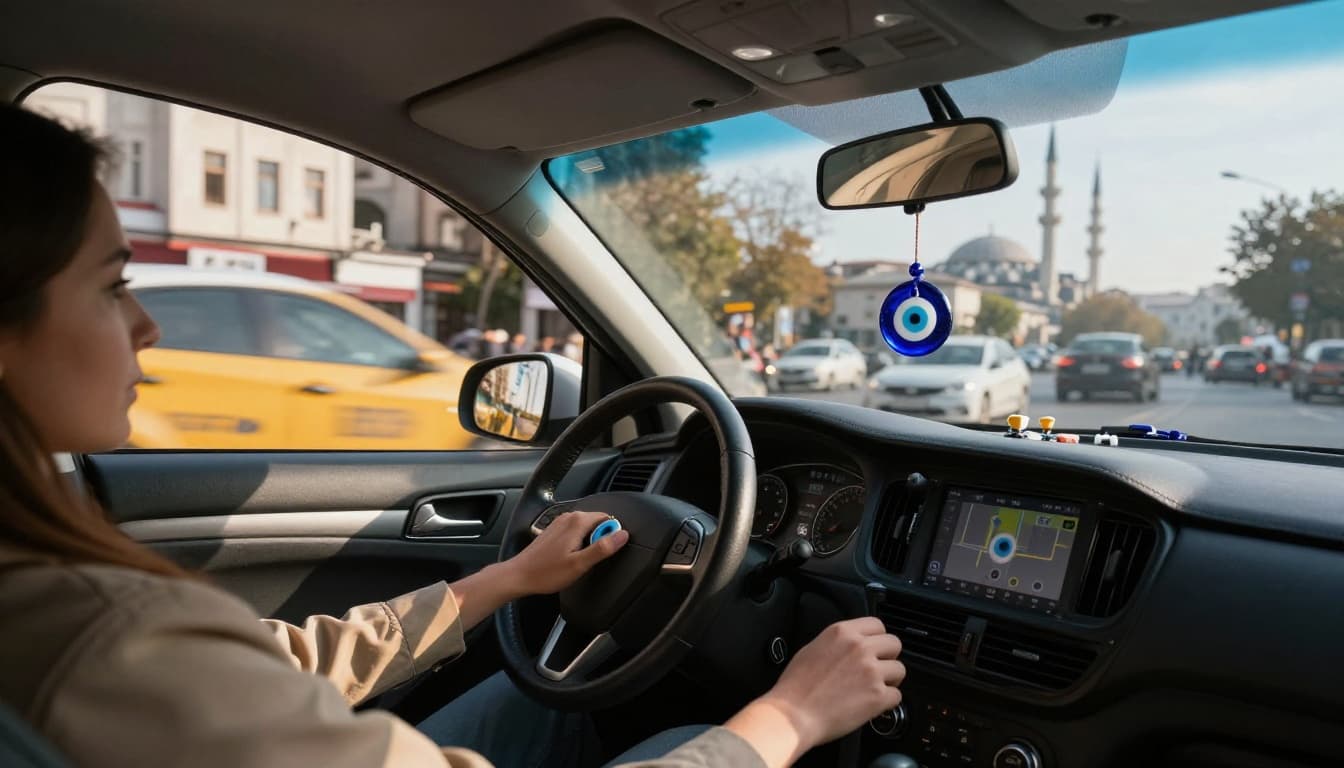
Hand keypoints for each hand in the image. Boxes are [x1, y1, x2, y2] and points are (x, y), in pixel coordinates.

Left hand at [502, 511, 629, 596]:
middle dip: (600, 538)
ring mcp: (560, 522)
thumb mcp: (579, 564)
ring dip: (589, 541)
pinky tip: (570, 557)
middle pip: (597, 522)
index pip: (608, 518)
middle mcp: (569, 517)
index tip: (604, 551)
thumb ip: (602, 548)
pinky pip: (576, 531)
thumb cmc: (546, 572)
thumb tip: (622, 535)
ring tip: (579, 559)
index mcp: (577, 521)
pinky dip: (579, 542)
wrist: (520, 575)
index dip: (611, 534)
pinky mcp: (555, 530)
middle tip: (589, 559)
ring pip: (587, 527)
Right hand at [726, 617, 903, 767]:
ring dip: (890, 680)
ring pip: (900, 669)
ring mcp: (871, 671)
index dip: (878, 638)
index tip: (875, 649)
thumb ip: (838, 642)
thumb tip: (852, 646)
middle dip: (888, 657)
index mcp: (842, 632)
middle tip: (878, 669)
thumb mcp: (812, 648)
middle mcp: (860, 647)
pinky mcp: (878, 695)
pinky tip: (872, 705)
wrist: (793, 715)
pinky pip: (897, 696)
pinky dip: (887, 702)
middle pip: (894, 644)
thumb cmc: (796, 687)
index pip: (877, 624)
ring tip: (873, 689)